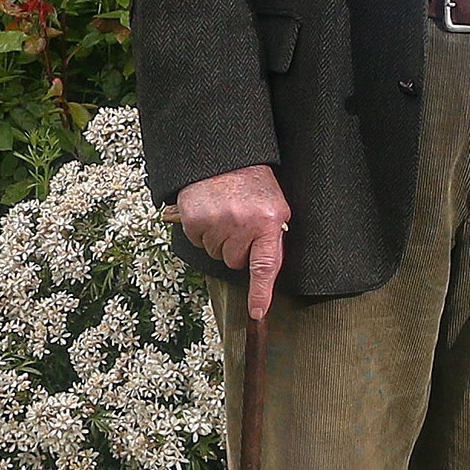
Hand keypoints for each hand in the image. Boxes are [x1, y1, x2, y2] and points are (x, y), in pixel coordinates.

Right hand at [176, 165, 290, 318]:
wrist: (226, 156)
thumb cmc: (254, 184)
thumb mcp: (276, 208)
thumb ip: (272, 240)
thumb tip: (267, 275)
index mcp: (269, 221)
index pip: (265, 266)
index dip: (261, 293)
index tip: (257, 313)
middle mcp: (243, 223)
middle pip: (234, 262)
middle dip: (236, 248)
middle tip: (240, 223)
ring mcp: (217, 221)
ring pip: (215, 253)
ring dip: (219, 238)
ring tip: (225, 213)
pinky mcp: (194, 218)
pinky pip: (198, 241)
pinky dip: (202, 230)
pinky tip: (210, 211)